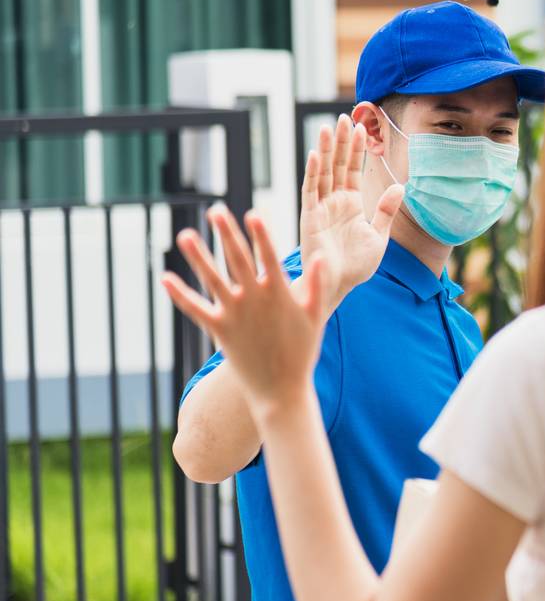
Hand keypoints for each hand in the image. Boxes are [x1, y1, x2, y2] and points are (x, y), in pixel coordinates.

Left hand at [162, 208, 328, 418]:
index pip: (269, 256)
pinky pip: (195, 309)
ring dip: (198, 256)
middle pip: (237, 259)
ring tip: (185, 235)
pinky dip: (180, 294)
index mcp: (280, 294)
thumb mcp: (316, 317)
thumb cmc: (302, 353)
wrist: (281, 391)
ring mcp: (234, 314)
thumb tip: (322, 256)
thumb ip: (317, 285)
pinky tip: (166, 278)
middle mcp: (255, 300)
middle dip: (227, 233)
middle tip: (215, 210)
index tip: (254, 212)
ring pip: (212, 279)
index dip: (261, 234)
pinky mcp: (218, 330)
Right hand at [301, 115, 403, 317]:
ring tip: (330, 127)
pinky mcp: (309, 217)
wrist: (339, 286)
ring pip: (323, 172)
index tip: (361, 126)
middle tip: (344, 116)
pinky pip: (310, 191)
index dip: (357, 149)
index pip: (353, 170)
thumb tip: (401, 186)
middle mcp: (335, 201)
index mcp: (351, 204)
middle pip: (338, 165)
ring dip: (326, 150)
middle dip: (342, 142)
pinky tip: (317, 154)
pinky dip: (313, 172)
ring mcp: (321, 208)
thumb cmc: (356, 266)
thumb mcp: (379, 236)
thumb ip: (386, 210)